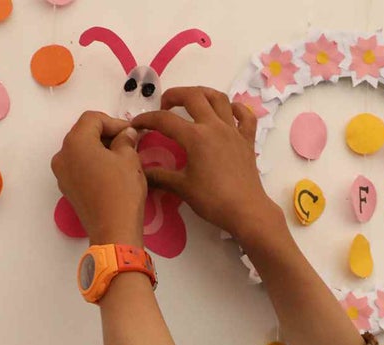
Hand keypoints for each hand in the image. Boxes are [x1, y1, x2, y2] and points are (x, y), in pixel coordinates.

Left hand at [51, 111, 145, 245]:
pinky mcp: (67, 189)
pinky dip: (93, 164)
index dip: (114, 121)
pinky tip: (110, 172)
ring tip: (121, 157)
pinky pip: (79, 167)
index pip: (92, 119)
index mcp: (75, 142)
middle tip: (128, 142)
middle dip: (105, 134)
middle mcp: (62, 155)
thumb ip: (125, 140)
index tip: (131, 131)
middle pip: (83, 134)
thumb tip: (126, 134)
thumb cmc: (122, 191)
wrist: (113, 230)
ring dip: (99, 149)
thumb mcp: (129, 159)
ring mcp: (62, 174)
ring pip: (80, 151)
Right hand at [132, 87, 281, 243]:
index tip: (136, 124)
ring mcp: (233, 131)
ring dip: (203, 93)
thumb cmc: (213, 200)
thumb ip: (160, 176)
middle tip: (164, 106)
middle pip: (193, 96)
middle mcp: (215, 127)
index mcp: (196, 137)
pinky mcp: (247, 140)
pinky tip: (227, 113)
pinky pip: (245, 116)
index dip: (147, 119)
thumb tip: (141, 172)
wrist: (246, 211)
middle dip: (174, 95)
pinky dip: (236, 109)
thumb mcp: (182, 188)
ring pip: (219, 98)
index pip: (165, 120)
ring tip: (192, 100)